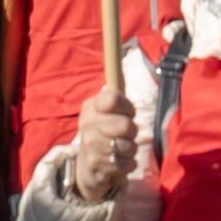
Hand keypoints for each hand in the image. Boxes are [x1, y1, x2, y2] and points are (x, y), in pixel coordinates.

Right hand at [64, 81, 137, 203]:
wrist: (88, 166)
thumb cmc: (105, 132)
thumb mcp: (108, 112)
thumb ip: (118, 96)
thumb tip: (116, 53)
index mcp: (91, 106)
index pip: (114, 99)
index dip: (128, 107)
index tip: (129, 112)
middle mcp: (87, 124)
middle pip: (125, 125)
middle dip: (133, 131)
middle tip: (127, 134)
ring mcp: (90, 145)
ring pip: (127, 146)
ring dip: (131, 149)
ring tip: (123, 148)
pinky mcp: (95, 166)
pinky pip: (126, 163)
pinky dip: (129, 164)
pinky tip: (121, 162)